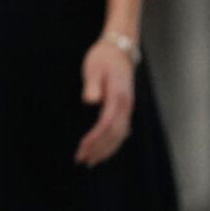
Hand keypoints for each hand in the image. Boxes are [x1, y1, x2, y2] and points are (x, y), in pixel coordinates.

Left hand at [76, 39, 136, 166]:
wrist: (119, 49)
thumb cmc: (103, 58)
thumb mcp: (94, 67)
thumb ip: (93, 85)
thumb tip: (90, 100)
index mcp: (119, 97)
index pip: (107, 125)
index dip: (94, 139)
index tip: (81, 148)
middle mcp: (126, 105)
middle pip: (114, 134)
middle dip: (98, 149)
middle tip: (82, 160)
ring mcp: (128, 108)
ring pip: (120, 135)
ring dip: (106, 150)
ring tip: (91, 161)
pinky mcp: (125, 108)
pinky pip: (121, 131)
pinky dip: (113, 143)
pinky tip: (103, 150)